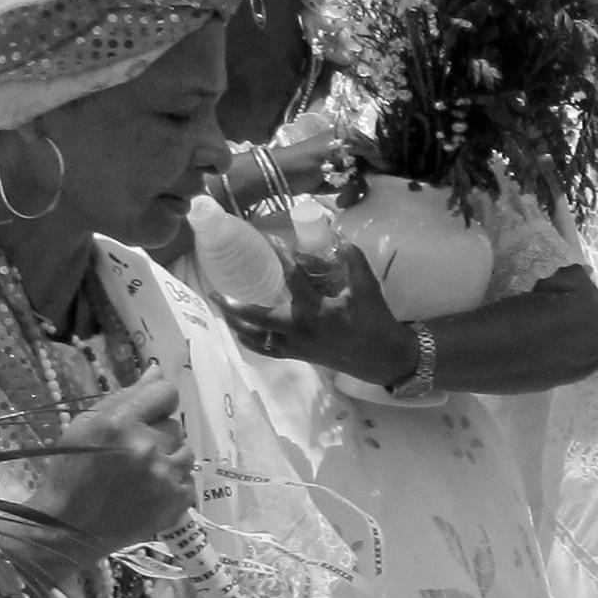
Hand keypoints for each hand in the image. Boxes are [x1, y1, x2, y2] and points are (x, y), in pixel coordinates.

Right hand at [41, 368, 195, 552]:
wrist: (70, 527)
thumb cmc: (71, 472)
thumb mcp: (85, 426)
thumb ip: (124, 398)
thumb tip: (156, 371)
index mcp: (120, 423)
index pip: (166, 392)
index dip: (158, 400)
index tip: (148, 412)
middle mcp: (148, 447)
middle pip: (174, 425)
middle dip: (157, 434)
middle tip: (132, 453)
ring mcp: (166, 476)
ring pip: (185, 451)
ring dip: (168, 458)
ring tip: (141, 474)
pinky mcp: (179, 501)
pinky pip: (187, 479)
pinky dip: (172, 483)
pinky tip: (147, 491)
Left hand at [228, 240, 418, 387]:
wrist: (384, 359)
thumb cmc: (375, 323)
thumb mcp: (369, 289)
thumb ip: (354, 261)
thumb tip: (338, 238)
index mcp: (315, 310)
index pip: (291, 279)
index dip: (281, 256)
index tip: (270, 239)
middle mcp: (299, 329)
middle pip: (256, 317)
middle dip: (233, 304)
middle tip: (214, 290)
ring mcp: (296, 345)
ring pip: (256, 337)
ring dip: (235, 323)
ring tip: (221, 308)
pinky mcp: (298, 355)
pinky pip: (266, 350)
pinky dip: (250, 340)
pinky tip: (240, 330)